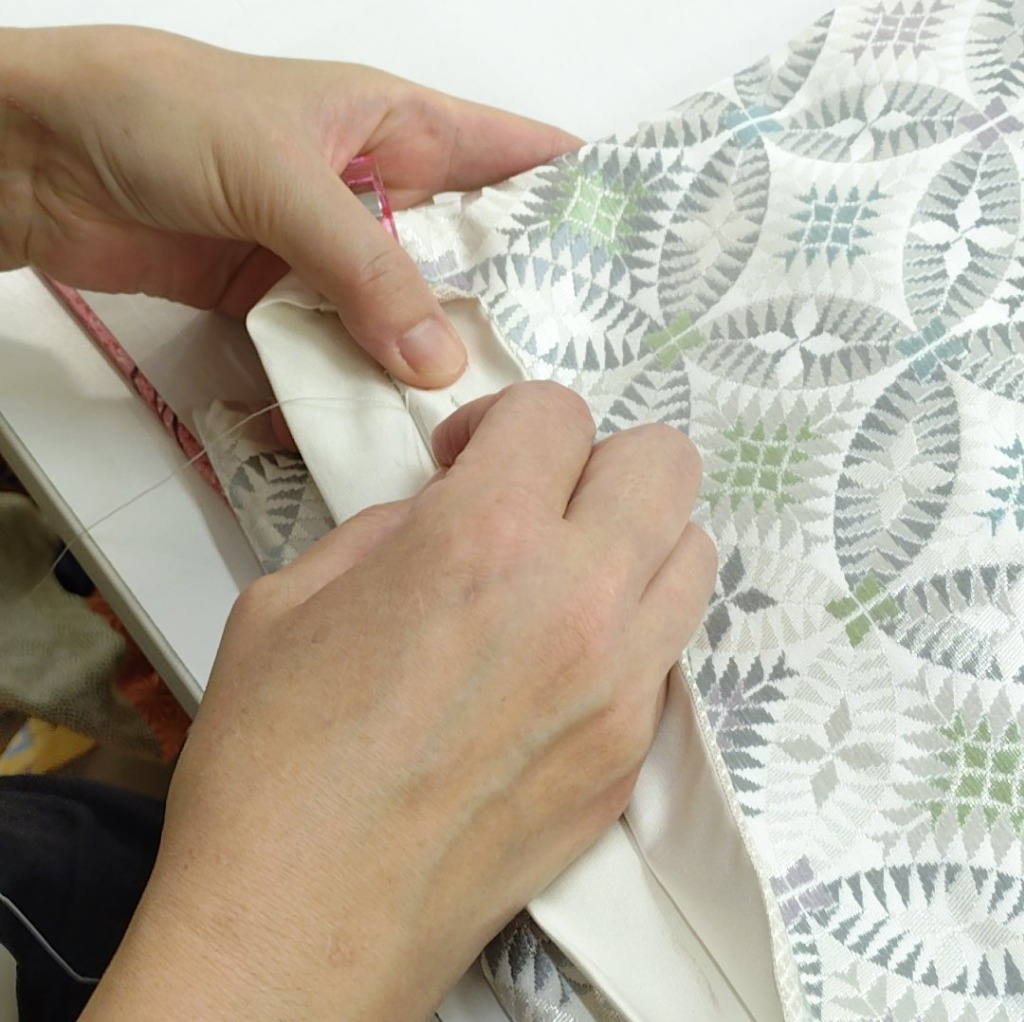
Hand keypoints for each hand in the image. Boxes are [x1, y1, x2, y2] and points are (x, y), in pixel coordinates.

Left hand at [0, 26, 578, 385]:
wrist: (39, 160)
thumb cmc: (157, 115)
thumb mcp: (282, 176)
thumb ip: (364, 270)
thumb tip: (436, 360)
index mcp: (397, 124)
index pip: (513, 153)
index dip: (576, 194)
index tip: (633, 252)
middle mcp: (377, 191)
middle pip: (470, 253)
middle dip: (517, 303)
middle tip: (575, 365)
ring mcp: (331, 253)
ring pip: (410, 311)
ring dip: (440, 356)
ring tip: (500, 409)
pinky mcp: (285, 301)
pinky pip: (346, 346)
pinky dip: (369, 380)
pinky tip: (402, 419)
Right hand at [81, 383, 715, 1021]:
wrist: (298, 925)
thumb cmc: (275, 773)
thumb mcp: (295, 598)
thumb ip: (391, 527)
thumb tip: (446, 510)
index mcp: (482, 542)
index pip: (558, 413)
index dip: (505, 421)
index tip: (471, 458)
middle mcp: (575, 605)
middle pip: (664, 464)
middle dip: (597, 460)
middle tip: (535, 496)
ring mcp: (620, 688)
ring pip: (691, 553)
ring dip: (631, 538)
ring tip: (560, 571)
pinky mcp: (628, 759)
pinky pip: (668, 649)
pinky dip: (630, 624)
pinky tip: (559, 656)